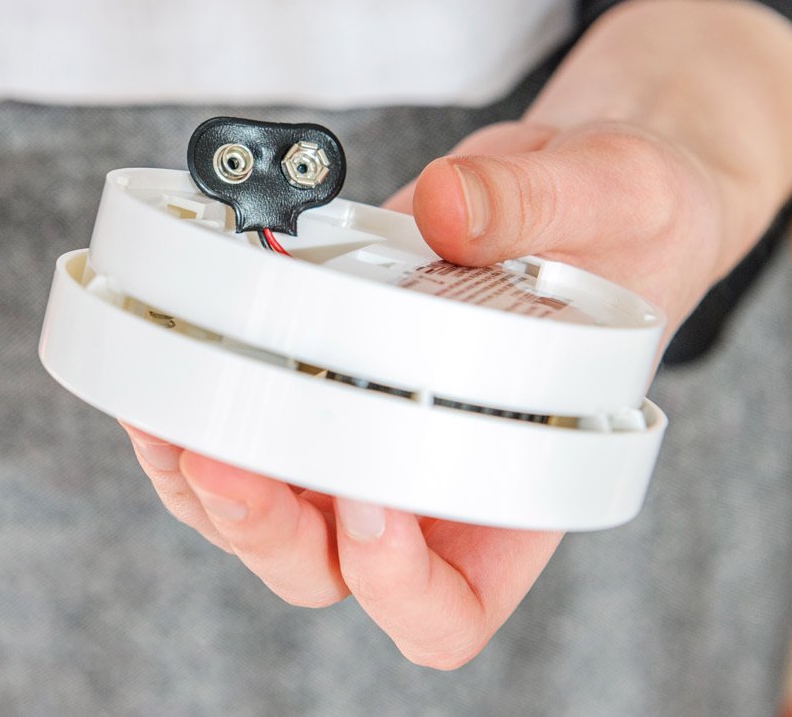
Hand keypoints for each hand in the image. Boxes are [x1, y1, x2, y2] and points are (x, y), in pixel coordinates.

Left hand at [130, 0, 791, 665]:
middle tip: (222, 454)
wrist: (573, 185)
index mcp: (520, 486)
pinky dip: (185, 405)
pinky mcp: (311, 373)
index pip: (451, 606)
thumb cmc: (628, 220)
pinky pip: (231, 425)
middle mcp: (427, 480)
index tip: (374, 503)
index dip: (400, 586)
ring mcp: (357, 431)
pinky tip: (163, 358)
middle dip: (263, 527)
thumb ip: (537, 205)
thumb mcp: (619, 194)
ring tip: (164, 412)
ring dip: (201, 480)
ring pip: (259, 513)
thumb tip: (447, 206)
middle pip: (324, 568)